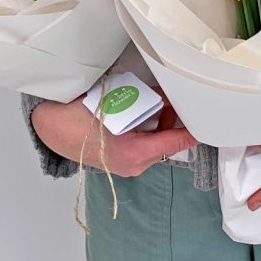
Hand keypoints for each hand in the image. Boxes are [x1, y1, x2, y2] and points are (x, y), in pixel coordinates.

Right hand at [31, 43, 198, 177]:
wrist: (49, 129)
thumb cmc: (79, 116)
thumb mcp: (115, 103)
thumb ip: (145, 99)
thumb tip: (167, 94)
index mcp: (135, 153)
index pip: (177, 142)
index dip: (195, 130)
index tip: (211, 120)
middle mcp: (135, 164)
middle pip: (168, 142)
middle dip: (175, 119)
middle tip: (178, 97)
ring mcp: (128, 166)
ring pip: (157, 143)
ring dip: (162, 122)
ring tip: (160, 100)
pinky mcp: (121, 161)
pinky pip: (144, 145)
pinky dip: (149, 129)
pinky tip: (145, 110)